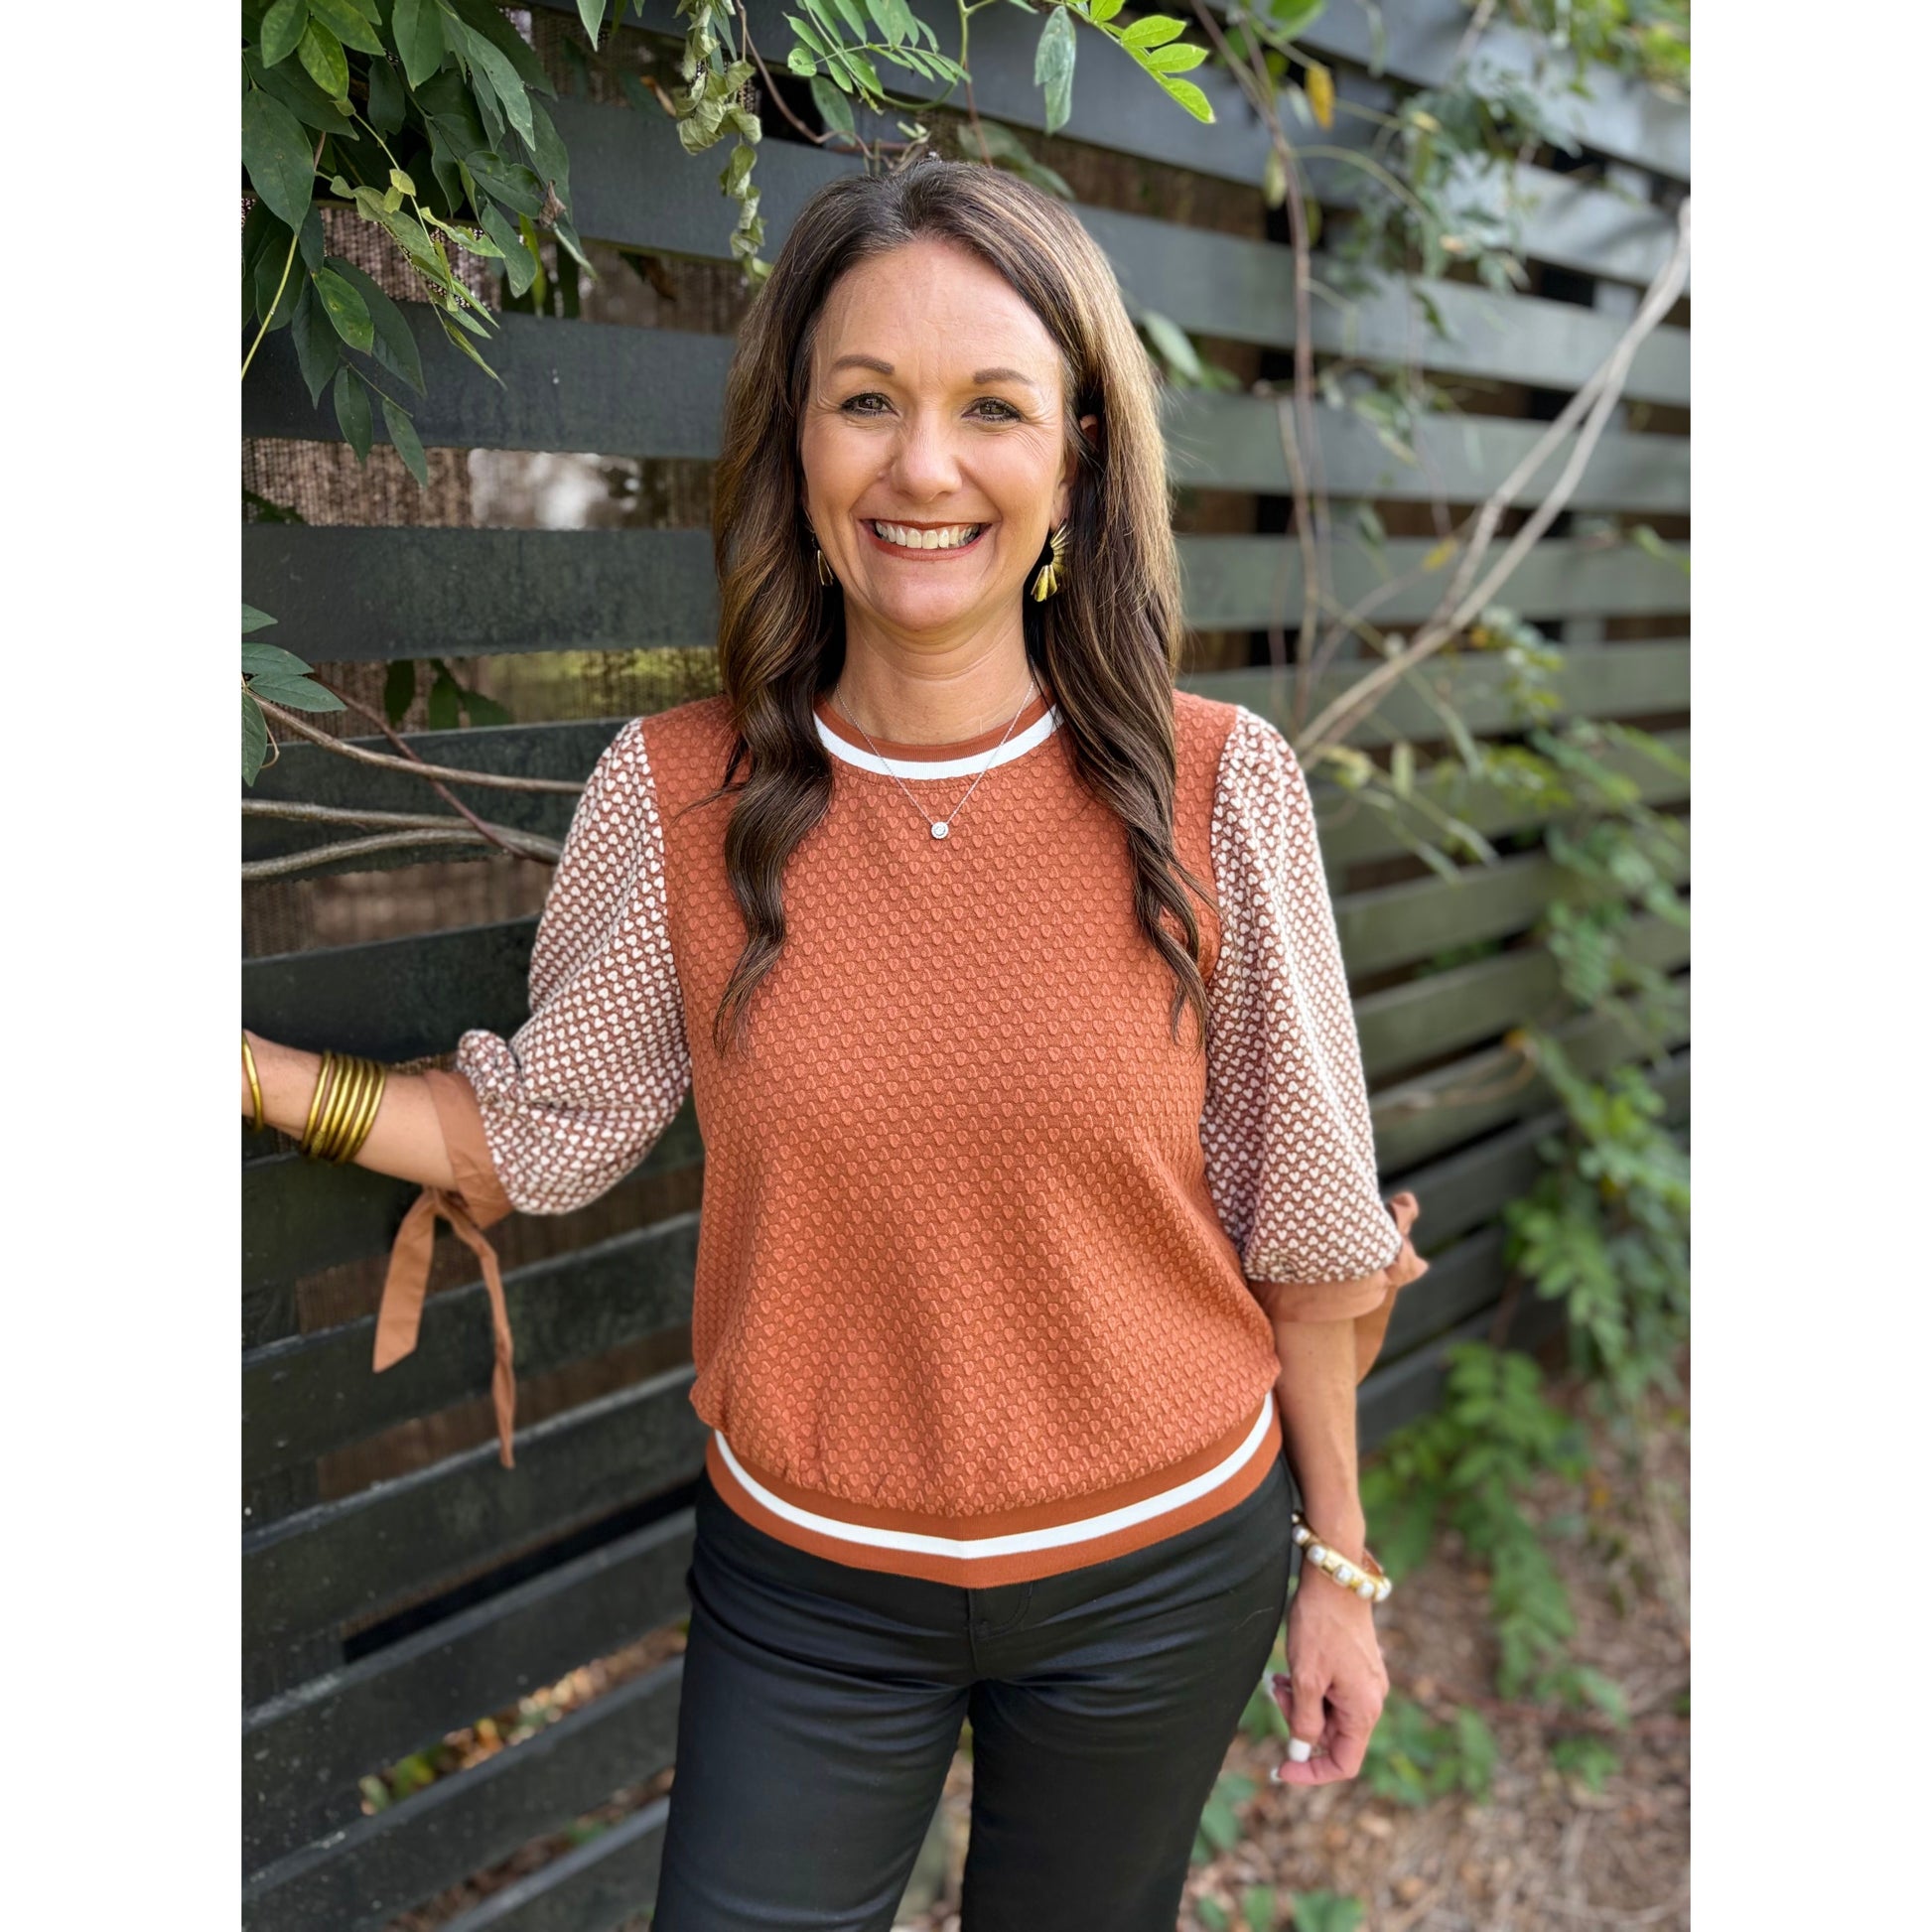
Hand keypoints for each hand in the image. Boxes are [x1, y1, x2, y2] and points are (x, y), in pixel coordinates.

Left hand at [1269, 1567, 1388, 1785]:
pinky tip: (1289, 1672)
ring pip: (1328, 1713)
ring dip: (1300, 1704)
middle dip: (1298, 1724)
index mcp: (1364, 1710)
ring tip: (1279, 1679)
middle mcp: (1371, 1701)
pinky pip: (1331, 1693)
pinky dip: (1308, 1689)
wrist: (1335, 1579)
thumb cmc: (1320, 1626)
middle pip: (1333, 1736)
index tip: (1281, 1768)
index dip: (1312, 1773)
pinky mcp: (1357, 1667)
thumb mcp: (1306, 1678)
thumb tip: (1301, 1755)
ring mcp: (1366, 1683)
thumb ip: (1305, 1722)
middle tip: (1275, 1692)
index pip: (1344, 1763)